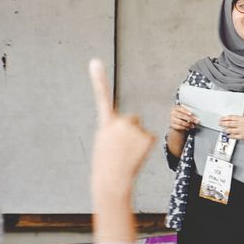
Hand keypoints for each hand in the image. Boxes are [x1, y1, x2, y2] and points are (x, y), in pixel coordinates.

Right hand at [89, 59, 153, 201]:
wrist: (112, 181)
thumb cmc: (106, 164)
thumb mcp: (103, 142)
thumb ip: (112, 129)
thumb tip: (125, 126)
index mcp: (105, 123)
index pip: (102, 96)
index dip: (98, 78)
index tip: (95, 61)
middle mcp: (120, 122)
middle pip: (132, 119)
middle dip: (130, 130)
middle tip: (121, 148)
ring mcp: (134, 129)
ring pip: (140, 129)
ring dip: (136, 140)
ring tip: (127, 154)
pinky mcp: (147, 136)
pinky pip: (148, 138)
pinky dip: (144, 146)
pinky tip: (136, 155)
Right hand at [169, 105, 197, 132]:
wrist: (177, 123)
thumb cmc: (182, 116)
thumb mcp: (185, 113)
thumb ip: (189, 114)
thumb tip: (195, 117)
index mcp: (176, 108)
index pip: (181, 109)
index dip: (186, 111)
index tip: (191, 114)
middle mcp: (173, 113)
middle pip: (182, 116)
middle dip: (190, 119)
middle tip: (196, 121)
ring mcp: (172, 119)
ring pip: (181, 122)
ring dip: (188, 124)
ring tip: (192, 126)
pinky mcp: (172, 125)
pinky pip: (179, 127)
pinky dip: (184, 127)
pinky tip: (188, 128)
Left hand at [219, 114, 243, 142]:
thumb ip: (239, 120)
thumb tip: (229, 121)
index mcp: (243, 119)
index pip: (231, 117)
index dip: (225, 118)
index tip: (221, 118)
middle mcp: (242, 124)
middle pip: (229, 123)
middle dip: (223, 123)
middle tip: (220, 123)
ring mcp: (242, 131)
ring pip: (230, 130)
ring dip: (226, 130)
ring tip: (224, 129)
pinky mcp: (242, 137)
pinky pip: (233, 136)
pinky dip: (230, 135)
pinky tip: (228, 135)